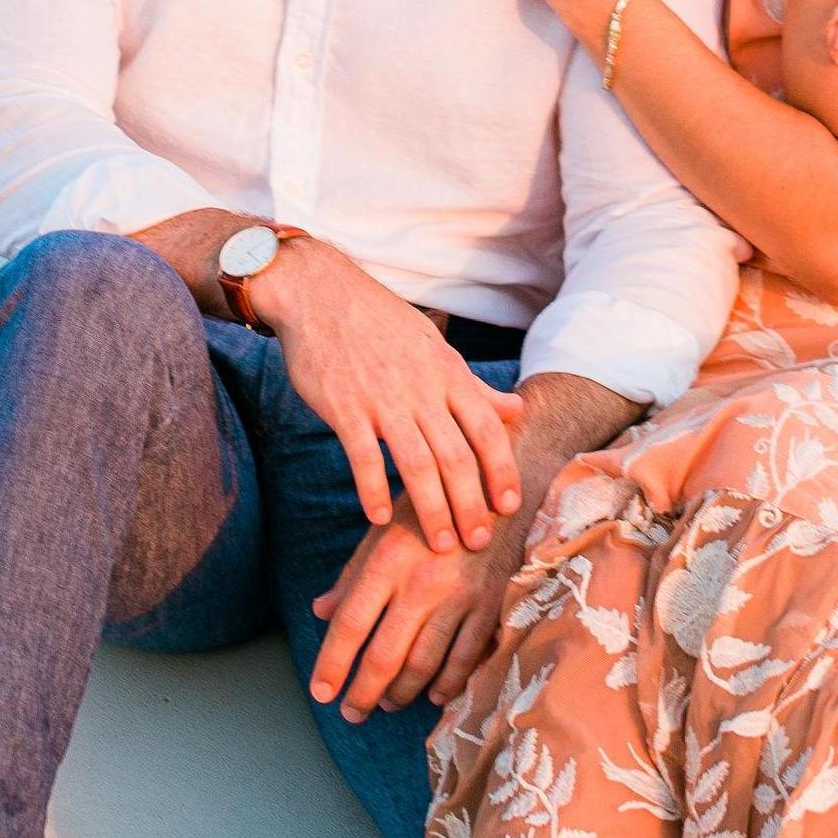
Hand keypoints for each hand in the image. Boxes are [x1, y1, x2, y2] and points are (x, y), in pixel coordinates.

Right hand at [255, 241, 524, 552]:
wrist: (322, 293)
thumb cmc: (382, 324)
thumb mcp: (434, 347)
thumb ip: (473, 386)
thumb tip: (516, 409)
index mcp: (447, 372)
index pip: (486, 428)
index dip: (501, 470)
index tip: (510, 507)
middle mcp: (421, 387)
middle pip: (456, 455)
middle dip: (471, 503)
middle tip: (479, 542)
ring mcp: (382, 398)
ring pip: (416, 463)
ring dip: (432, 509)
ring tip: (442, 545)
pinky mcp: (344, 406)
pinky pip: (362, 456)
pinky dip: (372, 489)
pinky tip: (378, 519)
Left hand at [307, 498, 522, 722]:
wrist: (496, 485)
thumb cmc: (432, 505)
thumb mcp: (386, 526)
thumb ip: (353, 571)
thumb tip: (320, 611)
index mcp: (389, 559)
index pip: (351, 623)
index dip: (332, 663)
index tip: (320, 692)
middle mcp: (421, 582)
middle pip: (385, 655)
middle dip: (363, 692)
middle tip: (351, 713)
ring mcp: (459, 596)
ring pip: (423, 664)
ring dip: (401, 692)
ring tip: (388, 703)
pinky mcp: (490, 604)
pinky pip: (465, 658)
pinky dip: (447, 684)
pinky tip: (433, 694)